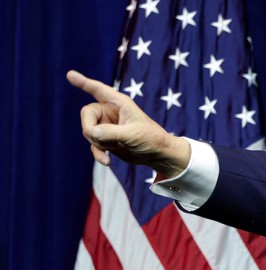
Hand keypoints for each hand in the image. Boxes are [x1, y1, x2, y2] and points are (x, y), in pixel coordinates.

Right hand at [67, 70, 189, 177]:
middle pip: (87, 114)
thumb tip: (91, 131)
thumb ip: (111, 132)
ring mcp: (107, 125)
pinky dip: (97, 153)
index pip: (98, 90)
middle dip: (89, 129)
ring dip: (97, 143)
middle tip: (99, 140)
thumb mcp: (133, 135)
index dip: (83, 82)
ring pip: (88, 131)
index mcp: (119, 103)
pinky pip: (93, 144)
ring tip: (113, 149)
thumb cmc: (151, 138)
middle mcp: (110, 111)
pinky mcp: (106, 139)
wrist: (157, 154)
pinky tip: (106, 161)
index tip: (70, 74)